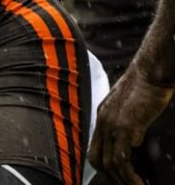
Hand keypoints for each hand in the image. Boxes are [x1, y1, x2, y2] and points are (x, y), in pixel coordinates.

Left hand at [90, 64, 174, 183]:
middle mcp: (102, 121)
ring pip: (108, 162)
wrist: (150, 72)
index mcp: (102, 115)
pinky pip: (121, 159)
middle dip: (109, 177)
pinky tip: (139, 182)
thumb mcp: (131, 105)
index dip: (103, 166)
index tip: (114, 177)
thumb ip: (128, 120)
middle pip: (96, 158)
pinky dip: (129, 175)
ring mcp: (112, 125)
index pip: (95, 147)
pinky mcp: (125, 128)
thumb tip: (134, 137)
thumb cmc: (146, 85)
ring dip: (122, 180)